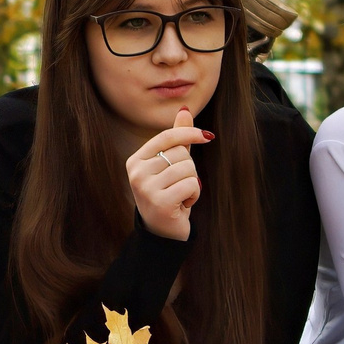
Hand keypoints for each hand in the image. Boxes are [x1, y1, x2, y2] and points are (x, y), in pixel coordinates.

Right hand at [125, 108, 210, 240]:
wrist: (163, 232)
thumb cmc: (168, 194)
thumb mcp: (171, 165)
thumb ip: (177, 140)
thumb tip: (185, 111)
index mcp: (135, 160)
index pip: (167, 137)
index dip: (189, 133)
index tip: (208, 136)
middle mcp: (136, 172)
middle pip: (181, 153)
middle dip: (189, 169)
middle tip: (179, 185)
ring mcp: (145, 188)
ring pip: (188, 168)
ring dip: (193, 183)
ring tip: (181, 195)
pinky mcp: (160, 202)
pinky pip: (191, 184)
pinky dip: (195, 195)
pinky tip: (183, 205)